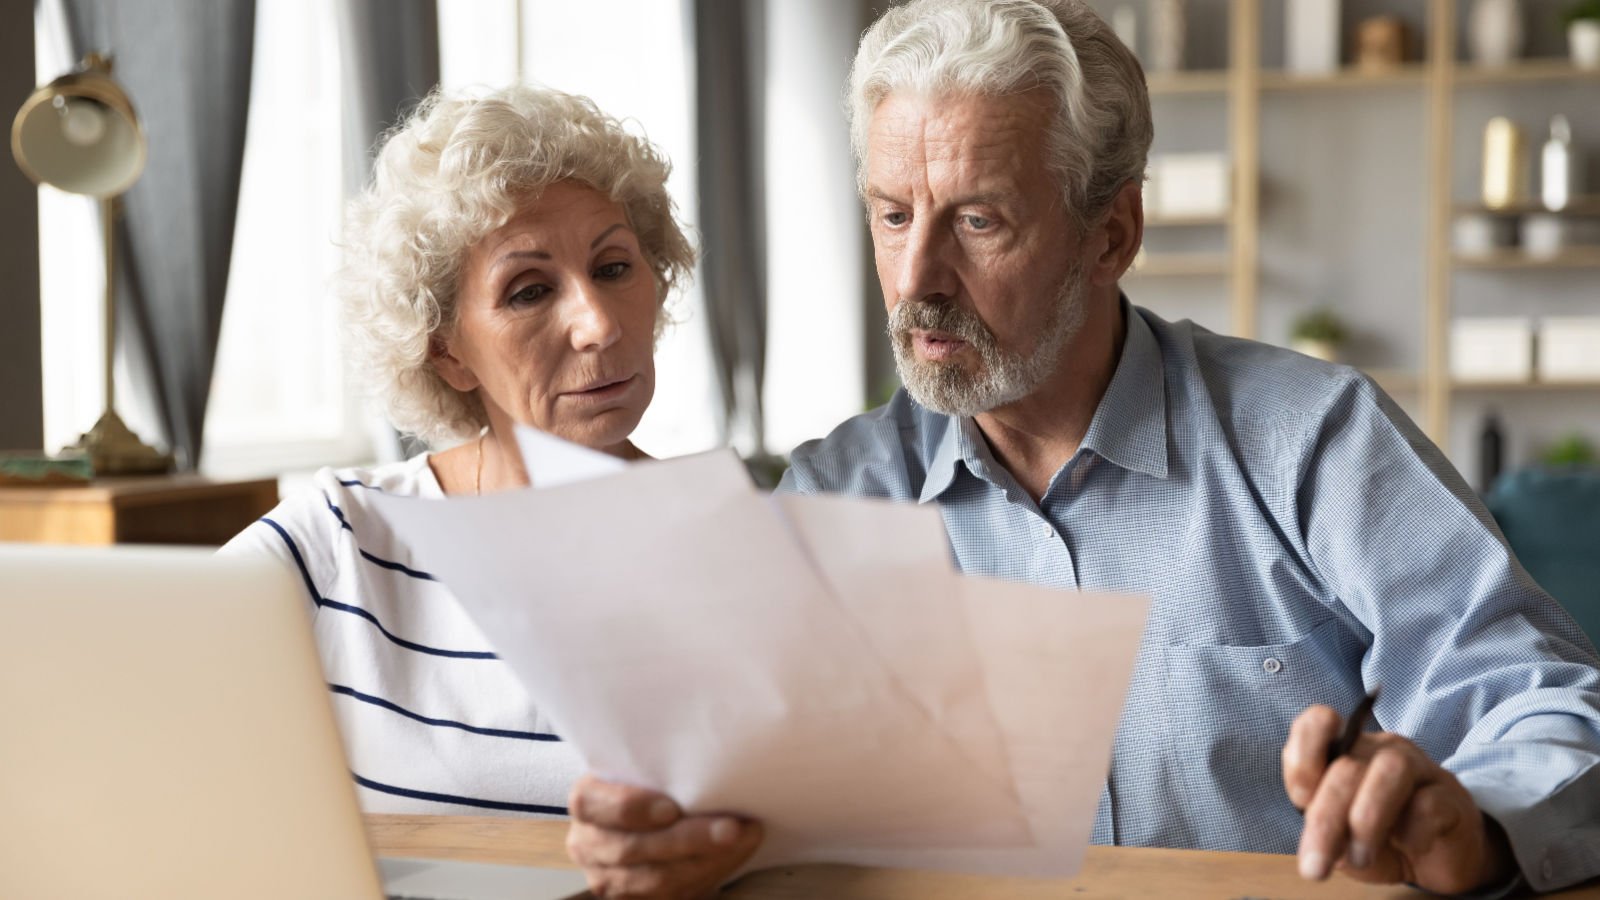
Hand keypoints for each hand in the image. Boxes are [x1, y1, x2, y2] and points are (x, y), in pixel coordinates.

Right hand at [565, 773, 763, 898]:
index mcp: (586, 800)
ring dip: (706, 862)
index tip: (672, 807)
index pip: (595, 804)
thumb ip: (664, 766)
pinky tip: (732, 858)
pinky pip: (670, 895)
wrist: (648, 816)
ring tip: (742, 842)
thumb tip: (714, 764)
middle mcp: (587, 842)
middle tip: (731, 828)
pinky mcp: (630, 899)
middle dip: (688, 839)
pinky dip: (706, 876)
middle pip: (633, 847)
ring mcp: (606, 876)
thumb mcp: (646, 766)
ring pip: (655, 879)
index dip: (633, 807)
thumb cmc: (651, 782)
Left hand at [1282, 705, 1514, 893]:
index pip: (1317, 724)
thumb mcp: (1339, 835)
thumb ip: (1322, 825)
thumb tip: (1318, 833)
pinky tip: (1410, 848)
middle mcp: (1380, 750)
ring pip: (1391, 770)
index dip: (1303, 756)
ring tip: (1362, 857)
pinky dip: (1412, 832)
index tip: (1300, 798)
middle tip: (1317, 865)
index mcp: (1345, 751)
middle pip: (1347, 767)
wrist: (1437, 859)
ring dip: (1368, 821)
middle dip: (1326, 819)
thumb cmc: (1380, 839)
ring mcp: (1420, 768)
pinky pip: (1429, 804)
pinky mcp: (1452, 797)